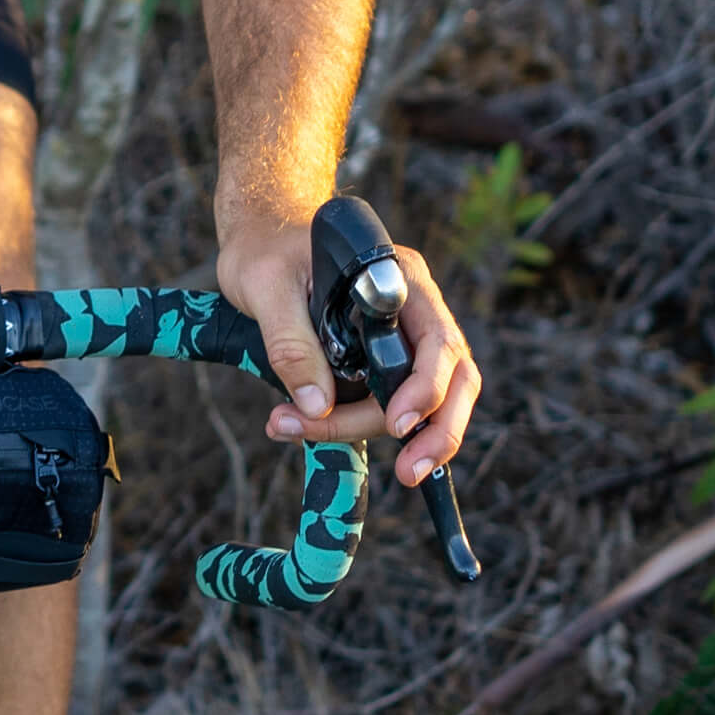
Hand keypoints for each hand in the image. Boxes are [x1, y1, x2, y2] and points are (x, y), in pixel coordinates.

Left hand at [214, 208, 480, 490]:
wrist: (261, 239)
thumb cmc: (265, 252)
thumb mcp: (264, 288)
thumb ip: (290, 344)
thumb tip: (313, 405)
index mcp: (397, 277)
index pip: (435, 340)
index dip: (424, 387)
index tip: (395, 424)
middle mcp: (413, 306)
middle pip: (453, 375)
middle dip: (437, 429)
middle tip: (409, 474)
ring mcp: (404, 334)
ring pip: (434, 396)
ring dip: (413, 437)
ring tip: (373, 464)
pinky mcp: (384, 358)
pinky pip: (398, 400)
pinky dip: (371, 426)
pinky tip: (324, 433)